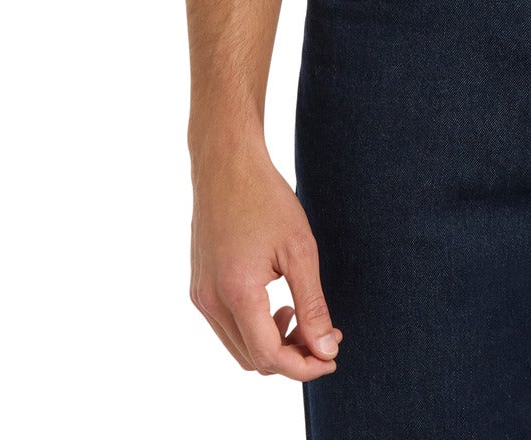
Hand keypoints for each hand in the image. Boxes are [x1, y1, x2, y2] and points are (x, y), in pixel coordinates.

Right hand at [190, 141, 343, 381]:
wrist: (226, 163)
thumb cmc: (266, 199)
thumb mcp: (300, 249)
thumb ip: (313, 305)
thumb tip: (325, 350)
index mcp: (236, 292)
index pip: (269, 357)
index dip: (304, 365)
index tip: (332, 355)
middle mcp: (210, 301)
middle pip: (253, 360)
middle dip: (292, 356)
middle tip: (324, 335)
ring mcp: (200, 295)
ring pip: (239, 348)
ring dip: (273, 344)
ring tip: (302, 316)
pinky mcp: (198, 287)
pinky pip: (227, 328)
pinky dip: (255, 329)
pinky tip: (278, 305)